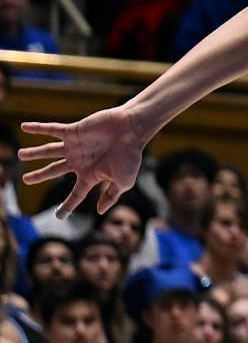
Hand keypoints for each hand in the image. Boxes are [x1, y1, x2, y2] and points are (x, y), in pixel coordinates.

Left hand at [19, 106, 144, 215]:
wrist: (132, 129)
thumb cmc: (131, 155)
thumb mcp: (124, 181)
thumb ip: (111, 195)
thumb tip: (100, 211)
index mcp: (90, 175)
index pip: (76, 194)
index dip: (68, 205)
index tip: (60, 215)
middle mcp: (79, 161)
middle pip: (53, 171)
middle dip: (39, 175)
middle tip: (26, 180)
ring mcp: (75, 146)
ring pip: (48, 151)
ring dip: (34, 153)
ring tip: (20, 155)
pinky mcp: (74, 132)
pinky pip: (52, 130)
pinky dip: (38, 128)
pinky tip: (24, 126)